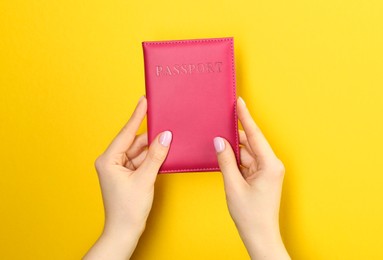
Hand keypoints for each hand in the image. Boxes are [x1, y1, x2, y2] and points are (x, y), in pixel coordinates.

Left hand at [84, 96, 171, 259]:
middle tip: (165, 123)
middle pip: (134, 142)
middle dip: (150, 136)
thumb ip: (156, 155)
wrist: (125, 231)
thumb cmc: (128, 209)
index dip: (137, 116)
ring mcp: (119, 168)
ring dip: (153, 148)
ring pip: (139, 152)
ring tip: (168, 139)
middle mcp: (112, 161)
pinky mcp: (127, 175)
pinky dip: (151, 158)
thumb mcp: (145, 179)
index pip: (126, 133)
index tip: (143, 101)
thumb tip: (165, 137)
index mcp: (108, 159)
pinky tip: (163, 152)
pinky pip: (141, 160)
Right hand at [214, 97, 289, 259]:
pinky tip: (225, 155)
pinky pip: (247, 162)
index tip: (240, 102)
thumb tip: (220, 142)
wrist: (260, 236)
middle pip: (251, 142)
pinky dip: (236, 159)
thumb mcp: (234, 185)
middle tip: (222, 120)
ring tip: (219, 140)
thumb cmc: (251, 215)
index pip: (255, 135)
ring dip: (234, 149)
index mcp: (270, 164)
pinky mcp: (261, 177)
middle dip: (235, 134)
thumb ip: (226, 161)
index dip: (246, 117)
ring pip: (247, 153)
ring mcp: (266, 171)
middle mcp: (271, 165)